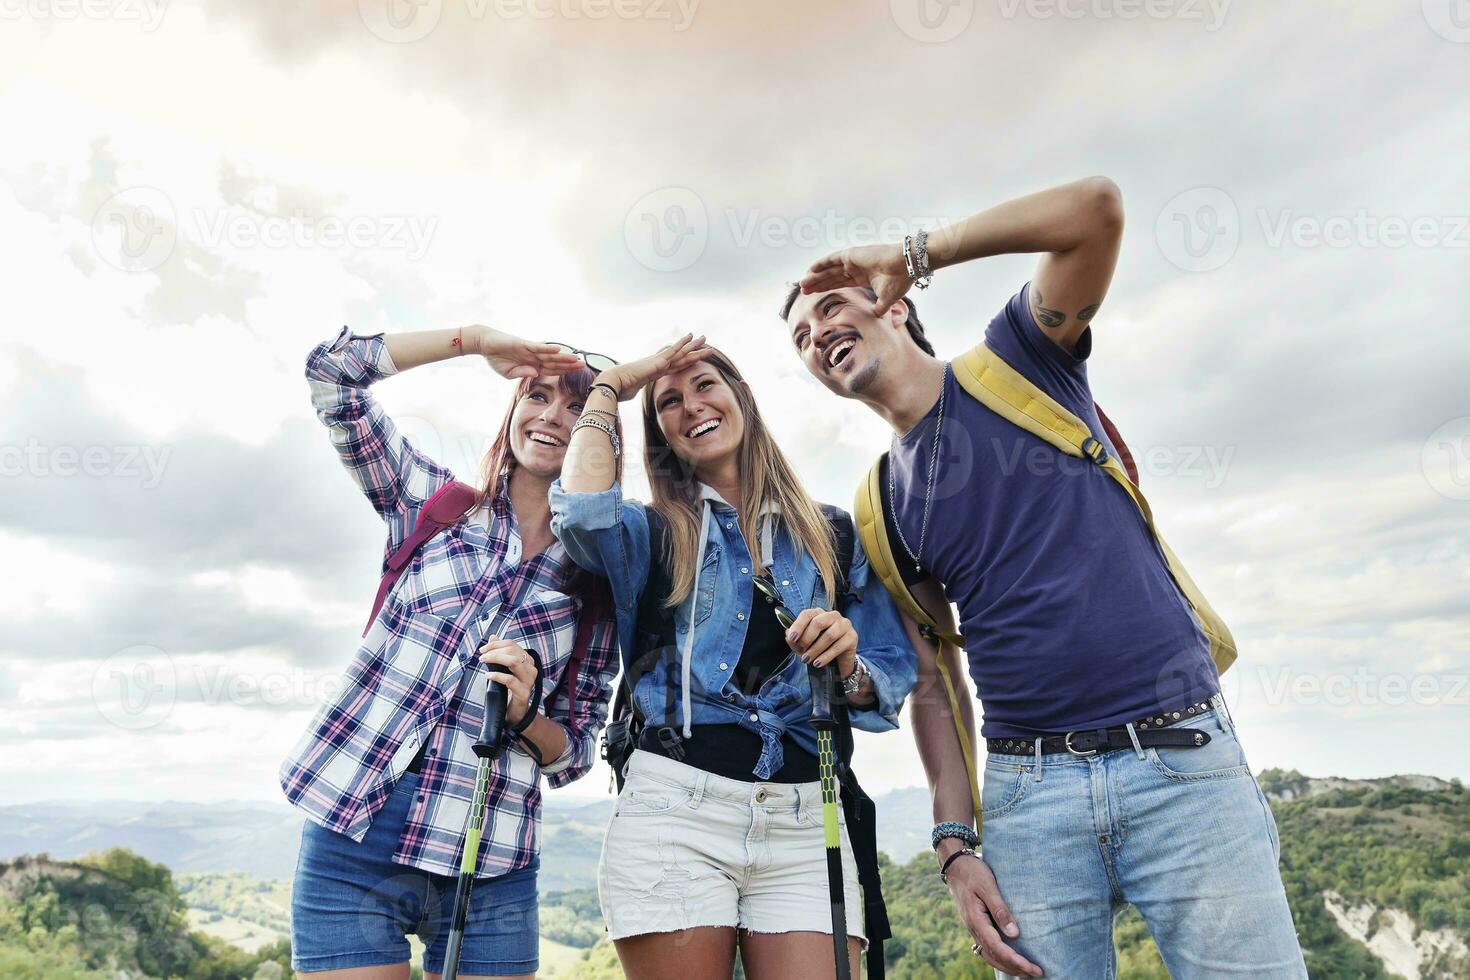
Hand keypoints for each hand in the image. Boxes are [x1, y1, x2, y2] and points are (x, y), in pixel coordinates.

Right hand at [465, 326, 583, 380]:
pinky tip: (558, 350)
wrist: (484, 345)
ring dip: (563, 357)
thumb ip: (522, 374)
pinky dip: (548, 349)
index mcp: (532, 365)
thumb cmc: (496, 359)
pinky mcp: (523, 344)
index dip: (563, 372)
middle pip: (554, 362)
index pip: (551, 370)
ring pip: (550, 355)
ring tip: (577, 358)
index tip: (576, 373)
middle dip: (569, 365)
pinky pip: (538, 347)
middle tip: (584, 365)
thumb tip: (535, 373)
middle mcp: (534, 357)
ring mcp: (530, 350)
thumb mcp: (508, 373)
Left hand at [477, 636, 539, 727]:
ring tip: (483, 661)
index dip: (496, 644)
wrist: (516, 713)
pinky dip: (497, 675)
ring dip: (496, 659)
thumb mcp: (504, 669)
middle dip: (494, 651)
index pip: (512, 644)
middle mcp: (531, 668)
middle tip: (481, 656)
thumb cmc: (509, 690)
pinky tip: (487, 675)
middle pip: (513, 651)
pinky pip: (509, 680)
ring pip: (513, 662)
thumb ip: (500, 653)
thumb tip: (493, 636)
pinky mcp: (524, 693)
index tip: (483, 649)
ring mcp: (529, 681)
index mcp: (527, 660)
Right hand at [596, 333, 711, 401]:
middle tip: (703, 343)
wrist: (612, 384)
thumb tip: (629, 393)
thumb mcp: (631, 392)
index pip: (673, 367)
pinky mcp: (658, 361)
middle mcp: (657, 365)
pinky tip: (691, 336)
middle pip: (680, 358)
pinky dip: (683, 343)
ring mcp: (658, 362)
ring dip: (693, 346)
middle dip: (692, 351)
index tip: (692, 357)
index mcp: (653, 373)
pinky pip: (673, 351)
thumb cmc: (618, 390)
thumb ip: (635, 390)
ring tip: (704, 338)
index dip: (684, 362)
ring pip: (681, 353)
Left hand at [784, 607, 856, 673]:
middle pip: (818, 622)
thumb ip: (795, 640)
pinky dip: (825, 657)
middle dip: (807, 638)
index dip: (798, 626)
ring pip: (828, 635)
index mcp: (819, 613)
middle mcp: (832, 615)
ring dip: (815, 650)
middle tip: (801, 651)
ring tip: (807, 660)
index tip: (792, 638)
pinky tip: (817, 663)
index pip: (807, 614)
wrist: (839, 661)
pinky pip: (837, 646)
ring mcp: (844, 624)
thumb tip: (788, 635)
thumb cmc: (820, 649)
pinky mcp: (852, 636)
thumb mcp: (804, 645)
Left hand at [798, 243, 913, 316]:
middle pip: (831, 277)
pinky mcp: (852, 254)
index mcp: (863, 277)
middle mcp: (856, 268)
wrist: (905, 265)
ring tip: (803, 283)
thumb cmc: (899, 280)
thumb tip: (876, 318)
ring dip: (816, 276)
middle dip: (818, 284)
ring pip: (829, 269)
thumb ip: (879, 309)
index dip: (827, 289)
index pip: (840, 284)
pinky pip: (832, 259)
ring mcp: (854, 260)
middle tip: (803, 291)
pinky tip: (810, 269)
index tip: (814, 296)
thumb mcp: (887, 299)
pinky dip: (821, 264)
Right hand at [944, 850, 1042, 977]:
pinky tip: (1009, 960)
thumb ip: (1000, 909)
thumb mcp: (988, 886)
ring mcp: (973, 928)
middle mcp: (973, 928)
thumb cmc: (973, 872)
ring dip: (1008, 966)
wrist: (955, 865)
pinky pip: (987, 948)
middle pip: (994, 957)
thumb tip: (1014, 934)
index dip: (1016, 961)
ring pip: (989, 955)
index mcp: (976, 920)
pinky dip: (999, 958)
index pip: (998, 948)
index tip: (1034, 968)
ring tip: (1026, 971)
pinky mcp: (976, 925)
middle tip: (1037, 973)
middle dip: (1015, 968)